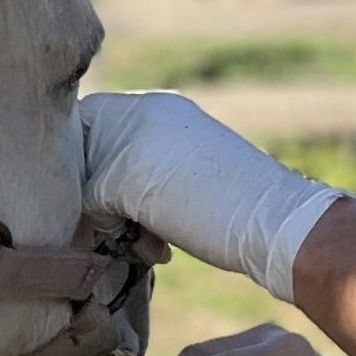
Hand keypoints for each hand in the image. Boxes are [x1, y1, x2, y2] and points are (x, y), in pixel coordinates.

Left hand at [81, 90, 343, 304]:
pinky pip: (91, 207)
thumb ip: (143, 169)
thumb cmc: (241, 209)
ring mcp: (132, 139)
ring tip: (153, 241)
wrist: (277, 222)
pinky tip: (161, 248)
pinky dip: (118, 236)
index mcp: (160, 107)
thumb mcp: (186, 173)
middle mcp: (141, 111)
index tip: (122, 207)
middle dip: (98, 196)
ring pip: (84, 182)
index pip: (90, 128)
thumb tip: (91, 196)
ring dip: (111, 220)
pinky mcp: (125, 174)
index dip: (96, 170)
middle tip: (138, 229)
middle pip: (78, 153)